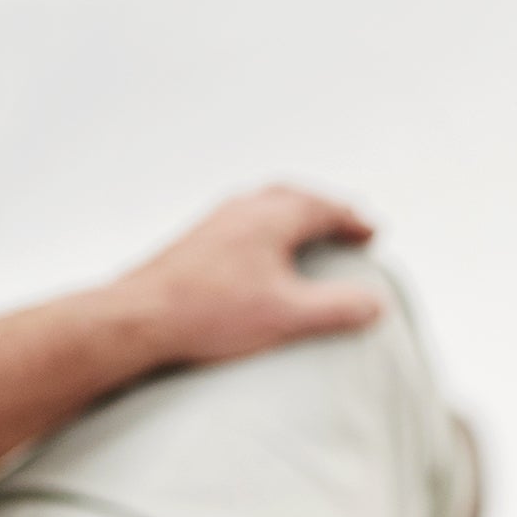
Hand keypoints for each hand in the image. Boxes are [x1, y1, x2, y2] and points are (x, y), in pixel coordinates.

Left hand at [109, 185, 382, 366]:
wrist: (138, 319)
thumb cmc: (211, 315)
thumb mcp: (289, 317)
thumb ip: (339, 308)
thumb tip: (378, 303)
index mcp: (271, 217)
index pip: (324, 208)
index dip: (353, 221)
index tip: (373, 234)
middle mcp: (242, 208)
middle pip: (294, 196)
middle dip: (325, 209)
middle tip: (346, 226)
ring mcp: (214, 221)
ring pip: (264, 204)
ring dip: (293, 214)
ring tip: (308, 234)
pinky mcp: (194, 241)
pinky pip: (242, 220)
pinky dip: (266, 227)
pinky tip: (260, 253)